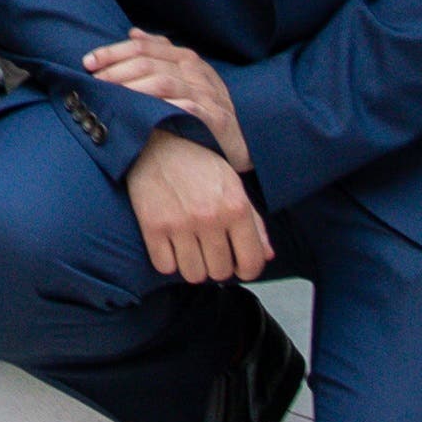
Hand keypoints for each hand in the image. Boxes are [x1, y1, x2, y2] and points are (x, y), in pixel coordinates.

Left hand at [83, 28, 248, 164]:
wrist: (237, 143)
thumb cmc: (203, 109)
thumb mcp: (184, 77)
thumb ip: (160, 54)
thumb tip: (133, 32)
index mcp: (185, 58)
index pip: (143, 46)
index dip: (113, 52)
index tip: (88, 63)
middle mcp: (197, 71)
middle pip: (148, 63)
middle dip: (115, 71)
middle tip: (94, 82)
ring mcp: (207, 94)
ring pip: (162, 82)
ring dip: (131, 88)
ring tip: (110, 97)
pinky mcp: (216, 118)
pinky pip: (185, 109)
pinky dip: (162, 108)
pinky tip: (142, 113)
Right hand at [125, 122, 271, 283]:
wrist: (155, 146)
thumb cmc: (198, 166)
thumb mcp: (234, 185)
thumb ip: (254, 223)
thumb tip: (267, 256)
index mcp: (236, 206)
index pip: (251, 262)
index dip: (247, 270)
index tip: (238, 266)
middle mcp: (210, 217)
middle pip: (220, 272)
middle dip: (217, 265)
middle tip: (210, 250)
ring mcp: (180, 224)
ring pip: (194, 275)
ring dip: (193, 266)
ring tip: (190, 248)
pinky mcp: (153, 227)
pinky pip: (165, 267)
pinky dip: (168, 261)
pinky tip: (170, 244)